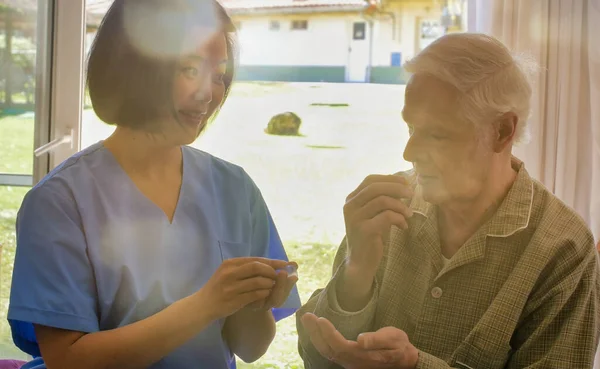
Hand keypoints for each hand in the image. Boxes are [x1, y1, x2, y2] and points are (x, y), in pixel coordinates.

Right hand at [197, 257, 290, 319]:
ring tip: (273, 286)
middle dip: (271, 271)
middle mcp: (229, 273)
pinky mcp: (234, 300)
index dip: (272, 261)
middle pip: (257, 267)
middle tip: (278, 276)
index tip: (285, 263)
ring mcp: (231, 287)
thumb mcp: (228, 272)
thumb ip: (244, 267)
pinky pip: (254, 295)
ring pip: (258, 282)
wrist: (203, 305)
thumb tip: (268, 264)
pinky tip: (266, 294)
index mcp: (230, 263)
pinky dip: (264, 293)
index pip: (255, 259)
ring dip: (269, 284)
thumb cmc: (219, 287)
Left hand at [301, 313, 417, 368]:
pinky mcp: (348, 360)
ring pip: (327, 351)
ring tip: (308, 320)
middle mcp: (352, 362)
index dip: (328, 334)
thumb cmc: (400, 346)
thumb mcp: (394, 339)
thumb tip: (361, 339)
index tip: (320, 319)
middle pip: (328, 349)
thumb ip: (377, 340)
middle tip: (306, 316)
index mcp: (362, 356)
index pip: (340, 346)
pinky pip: (330, 351)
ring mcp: (349, 363)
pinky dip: (320, 340)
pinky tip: (316, 330)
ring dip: (315, 336)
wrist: (405, 359)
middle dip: (315, 333)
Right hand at [343, 174, 412, 275]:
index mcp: (351, 199)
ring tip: (409, 214)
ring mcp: (355, 218)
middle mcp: (350, 206)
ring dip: (400, 206)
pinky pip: (386, 216)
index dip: (389, 178)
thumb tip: (401, 185)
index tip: (406, 183)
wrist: (361, 263)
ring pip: (382, 200)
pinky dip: (399, 218)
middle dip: (396, 188)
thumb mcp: (375, 214)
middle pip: (375, 187)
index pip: (370, 180)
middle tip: (411, 194)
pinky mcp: (363, 230)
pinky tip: (403, 226)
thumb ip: (383, 199)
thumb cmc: (371, 237)